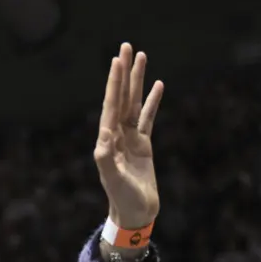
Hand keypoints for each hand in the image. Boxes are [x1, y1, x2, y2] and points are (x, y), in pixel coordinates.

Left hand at [94, 43, 163, 229]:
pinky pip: (147, 118)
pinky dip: (152, 101)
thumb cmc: (124, 199)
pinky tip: (157, 85)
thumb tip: (103, 140)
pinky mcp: (142, 145)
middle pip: (120, 98)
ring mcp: (129, 140)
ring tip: (141, 57)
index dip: (114, 83)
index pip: (111, 106)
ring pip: (134, 104)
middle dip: (123, 74)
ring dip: (137, 82)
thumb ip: (107, 161)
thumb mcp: (114, 180)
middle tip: (126, 47)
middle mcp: (115, 137)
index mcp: (106, 142)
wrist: (135, 213)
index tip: (116, 62)